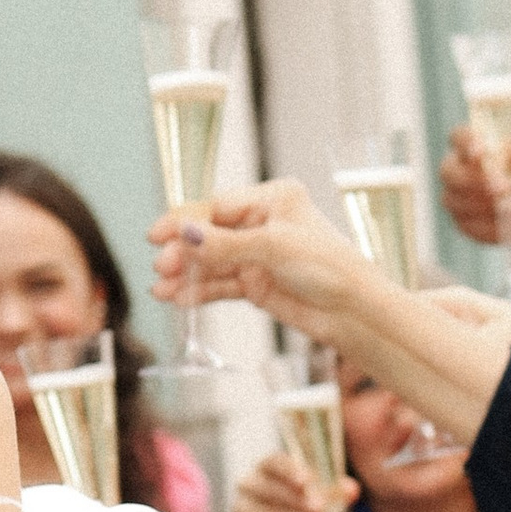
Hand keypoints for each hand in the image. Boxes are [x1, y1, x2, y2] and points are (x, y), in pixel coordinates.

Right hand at [151, 182, 379, 334]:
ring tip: (162, 290)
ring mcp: (258, 255)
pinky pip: (220, 285)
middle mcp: (263, 223)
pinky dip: (199, 291)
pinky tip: (179, 298)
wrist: (353, 312)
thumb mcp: (275, 248)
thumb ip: (227, 243)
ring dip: (187, 275)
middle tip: (162, 267)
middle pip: (210, 234)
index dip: (186, 221)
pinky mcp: (256, 284)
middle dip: (184, 252)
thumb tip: (186, 234)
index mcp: (273, 199)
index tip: (157, 234)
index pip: (218, 206)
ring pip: (212, 262)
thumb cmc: (330, 267)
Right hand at [235, 446, 349, 511]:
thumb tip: (353, 490)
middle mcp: (248, 484)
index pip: (274, 462)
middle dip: (299, 502)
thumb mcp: (321, 497)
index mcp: (265, 467)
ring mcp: (241, 508)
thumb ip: (336, 491)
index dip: (290, 471)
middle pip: (272, 491)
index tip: (307, 481)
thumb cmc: (304, 510)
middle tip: (321, 511)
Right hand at [440, 124, 510, 250]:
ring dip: (487, 207)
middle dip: (473, 181)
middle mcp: (457, 169)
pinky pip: (469, 227)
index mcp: (474, 145)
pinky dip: (492, 227)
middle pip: (447, 172)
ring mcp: (455, 197)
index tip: (481, 153)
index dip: (466, 144)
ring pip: (457, 202)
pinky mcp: (462, 222)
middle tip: (502, 190)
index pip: (459, 137)